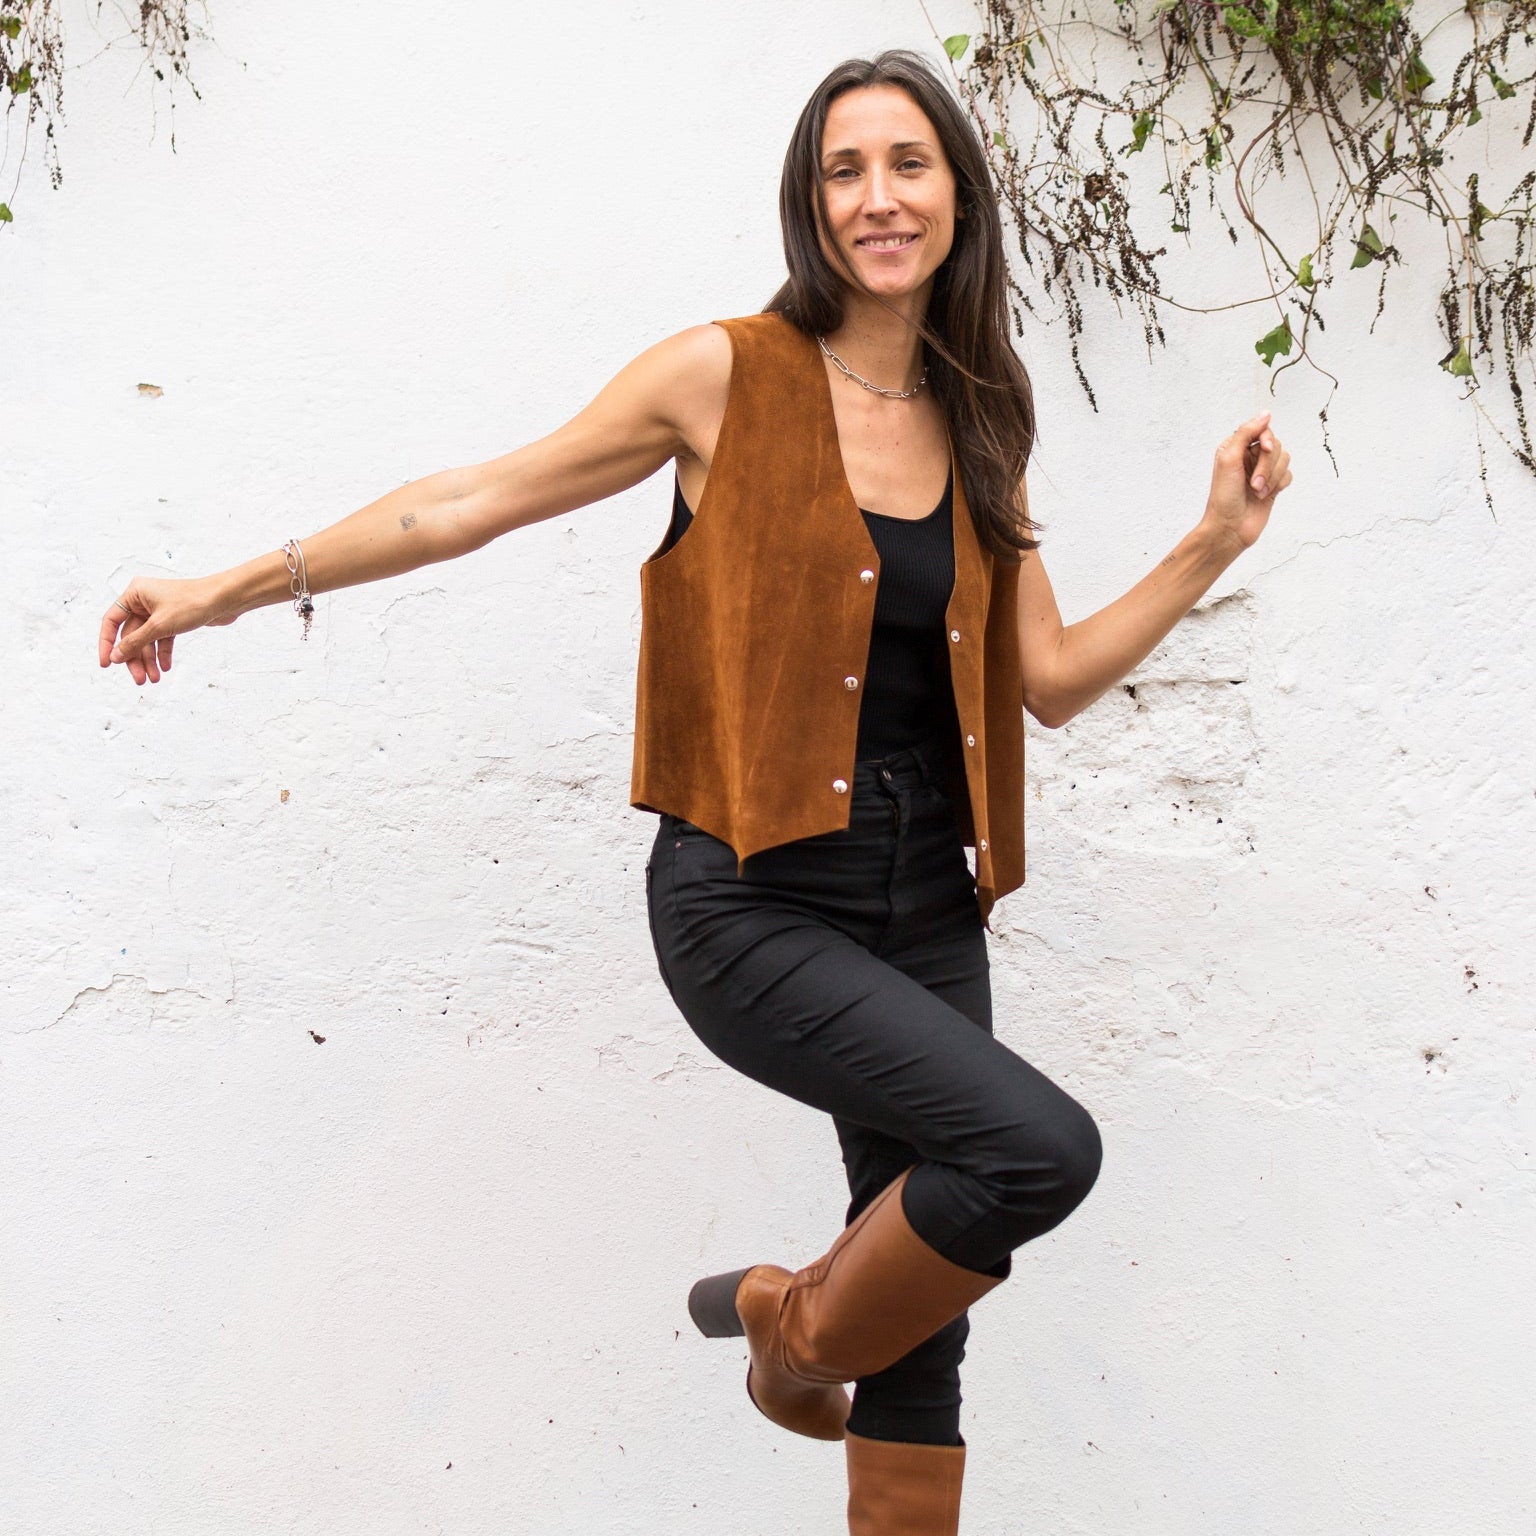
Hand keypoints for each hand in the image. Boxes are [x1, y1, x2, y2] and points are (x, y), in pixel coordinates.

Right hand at [98, 575, 232, 685]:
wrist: (225, 599)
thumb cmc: (192, 603)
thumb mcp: (159, 626)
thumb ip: (136, 642)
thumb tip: (116, 655)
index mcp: (135, 593)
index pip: (112, 621)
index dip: (107, 643)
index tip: (106, 664)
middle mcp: (144, 601)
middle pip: (131, 635)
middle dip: (135, 658)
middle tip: (139, 679)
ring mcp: (159, 610)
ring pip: (148, 639)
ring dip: (150, 659)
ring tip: (154, 679)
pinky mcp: (173, 619)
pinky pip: (162, 639)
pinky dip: (163, 653)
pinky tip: (165, 667)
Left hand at [1199, 410, 1292, 552]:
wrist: (1230, 528)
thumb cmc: (1224, 497)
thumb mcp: (1229, 459)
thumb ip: (1245, 433)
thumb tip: (1265, 414)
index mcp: (1235, 447)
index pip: (1261, 429)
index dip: (1266, 438)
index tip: (1265, 449)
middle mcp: (1249, 457)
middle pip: (1276, 445)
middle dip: (1267, 465)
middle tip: (1253, 483)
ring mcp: (1262, 471)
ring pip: (1284, 459)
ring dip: (1271, 478)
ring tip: (1257, 492)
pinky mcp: (1273, 485)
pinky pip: (1288, 475)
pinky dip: (1278, 485)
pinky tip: (1265, 496)